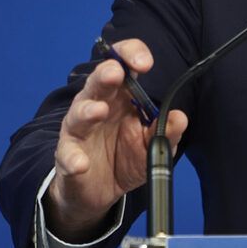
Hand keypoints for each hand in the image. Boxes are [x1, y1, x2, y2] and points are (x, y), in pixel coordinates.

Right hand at [44, 39, 187, 241]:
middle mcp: (97, 106)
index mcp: (120, 97)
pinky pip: (67, 154)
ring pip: (79, 113)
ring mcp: (80, 130)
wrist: (102, 191)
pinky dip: (73, 158)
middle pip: (98, 82)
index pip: (123, 65)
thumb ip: (166, 131)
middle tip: (115, 72)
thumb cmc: (126, 157)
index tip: (145, 63)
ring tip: (99, 111)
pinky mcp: (68, 155)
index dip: (130, 56)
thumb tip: (180, 118)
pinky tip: (81, 164)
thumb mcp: (152, 145)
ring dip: (88, 110)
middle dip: (106, 74)